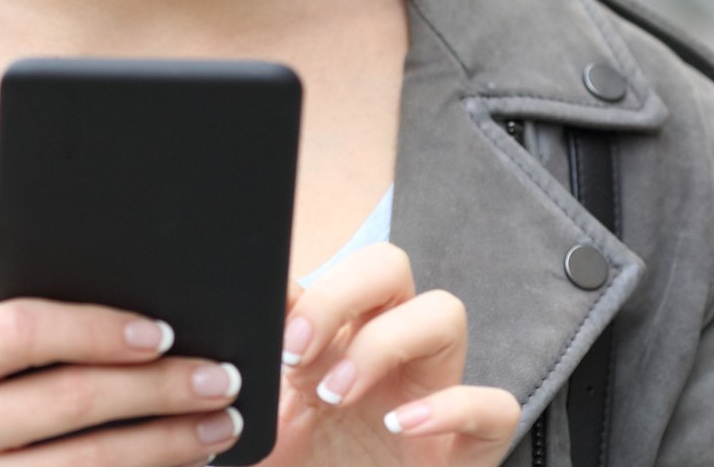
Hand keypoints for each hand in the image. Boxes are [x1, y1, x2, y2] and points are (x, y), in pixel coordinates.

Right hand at [0, 254, 245, 465]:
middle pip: (69, 398)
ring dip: (169, 443)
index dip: (96, 328)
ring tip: (220, 424)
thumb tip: (3, 255)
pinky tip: (183, 465)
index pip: (21, 331)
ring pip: (91, 463)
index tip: (162, 331)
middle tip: (221, 377)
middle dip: (157, 387)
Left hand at [260, 243, 519, 466]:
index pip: (326, 272)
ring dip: (385, 342)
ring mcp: (432, 393)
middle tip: (295, 352)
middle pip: (387, 268)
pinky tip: (400, 426)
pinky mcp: (472, 445)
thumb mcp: (258, 433)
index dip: (298, 288)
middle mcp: (385, 355)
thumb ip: (245, 384)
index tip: (264, 330)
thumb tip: (222, 337)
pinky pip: (492, 403)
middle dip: (340, 295)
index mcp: (333, 340)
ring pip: (443, 313)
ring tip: (336, 393)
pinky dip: (450, 406)